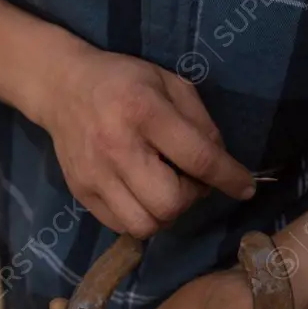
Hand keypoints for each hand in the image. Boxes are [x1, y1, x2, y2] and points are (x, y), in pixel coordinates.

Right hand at [33, 44, 256, 238]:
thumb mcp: (170, 83)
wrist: (62, 87)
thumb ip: (200, 122)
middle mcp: (117, 148)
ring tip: (165, 189)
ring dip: (166, 213)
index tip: (246, 188)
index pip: (197, 158)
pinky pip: (123, 227)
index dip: (229, 178)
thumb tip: (220, 164)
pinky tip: (142, 195)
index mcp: (144, 112)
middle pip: (170, 203)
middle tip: (188, 180)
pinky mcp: (81, 193)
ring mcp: (95, 175)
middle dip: (190, 197)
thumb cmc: (124, 81)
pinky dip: (142, 218)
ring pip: (146, 224)